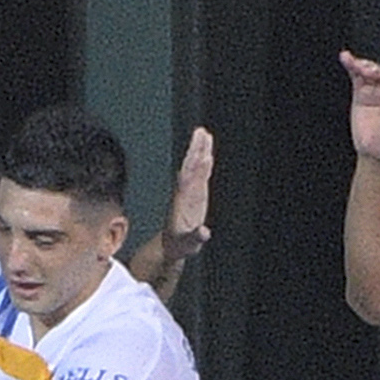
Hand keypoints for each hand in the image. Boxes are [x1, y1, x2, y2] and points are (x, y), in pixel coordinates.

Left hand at [163, 127, 213, 259]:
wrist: (172, 246)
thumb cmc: (180, 246)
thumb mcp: (188, 245)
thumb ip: (196, 238)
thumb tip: (205, 232)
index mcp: (183, 202)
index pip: (189, 179)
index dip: (195, 166)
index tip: (202, 153)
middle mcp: (185, 194)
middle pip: (191, 167)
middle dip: (196, 150)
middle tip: (201, 132)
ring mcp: (190, 193)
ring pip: (195, 168)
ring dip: (200, 151)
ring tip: (205, 134)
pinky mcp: (195, 195)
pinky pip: (200, 175)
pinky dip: (204, 163)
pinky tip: (208, 153)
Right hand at [341, 50, 379, 162]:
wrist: (375, 152)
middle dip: (379, 72)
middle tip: (371, 71)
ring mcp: (376, 91)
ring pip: (371, 73)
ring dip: (364, 66)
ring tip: (356, 64)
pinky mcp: (361, 92)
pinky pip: (357, 76)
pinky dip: (352, 66)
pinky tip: (345, 57)